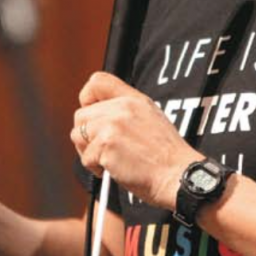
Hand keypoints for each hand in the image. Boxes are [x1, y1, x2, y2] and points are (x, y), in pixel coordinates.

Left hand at [72, 72, 198, 209]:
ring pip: (78, 135)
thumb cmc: (166, 155)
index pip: (97, 81)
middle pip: (81, 115)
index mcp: (133, 99)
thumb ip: (126, 111)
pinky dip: (95, 168)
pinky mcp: (106, 147)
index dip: (87, 99)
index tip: (94, 115)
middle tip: (102, 149)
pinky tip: (113, 170)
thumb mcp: (152, 117)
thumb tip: (100, 116)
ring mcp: (112, 126)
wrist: (177, 174)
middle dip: (87, 135)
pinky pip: (85, 157)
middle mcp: (121, 108)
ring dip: (88, 151)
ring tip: (107, 160)